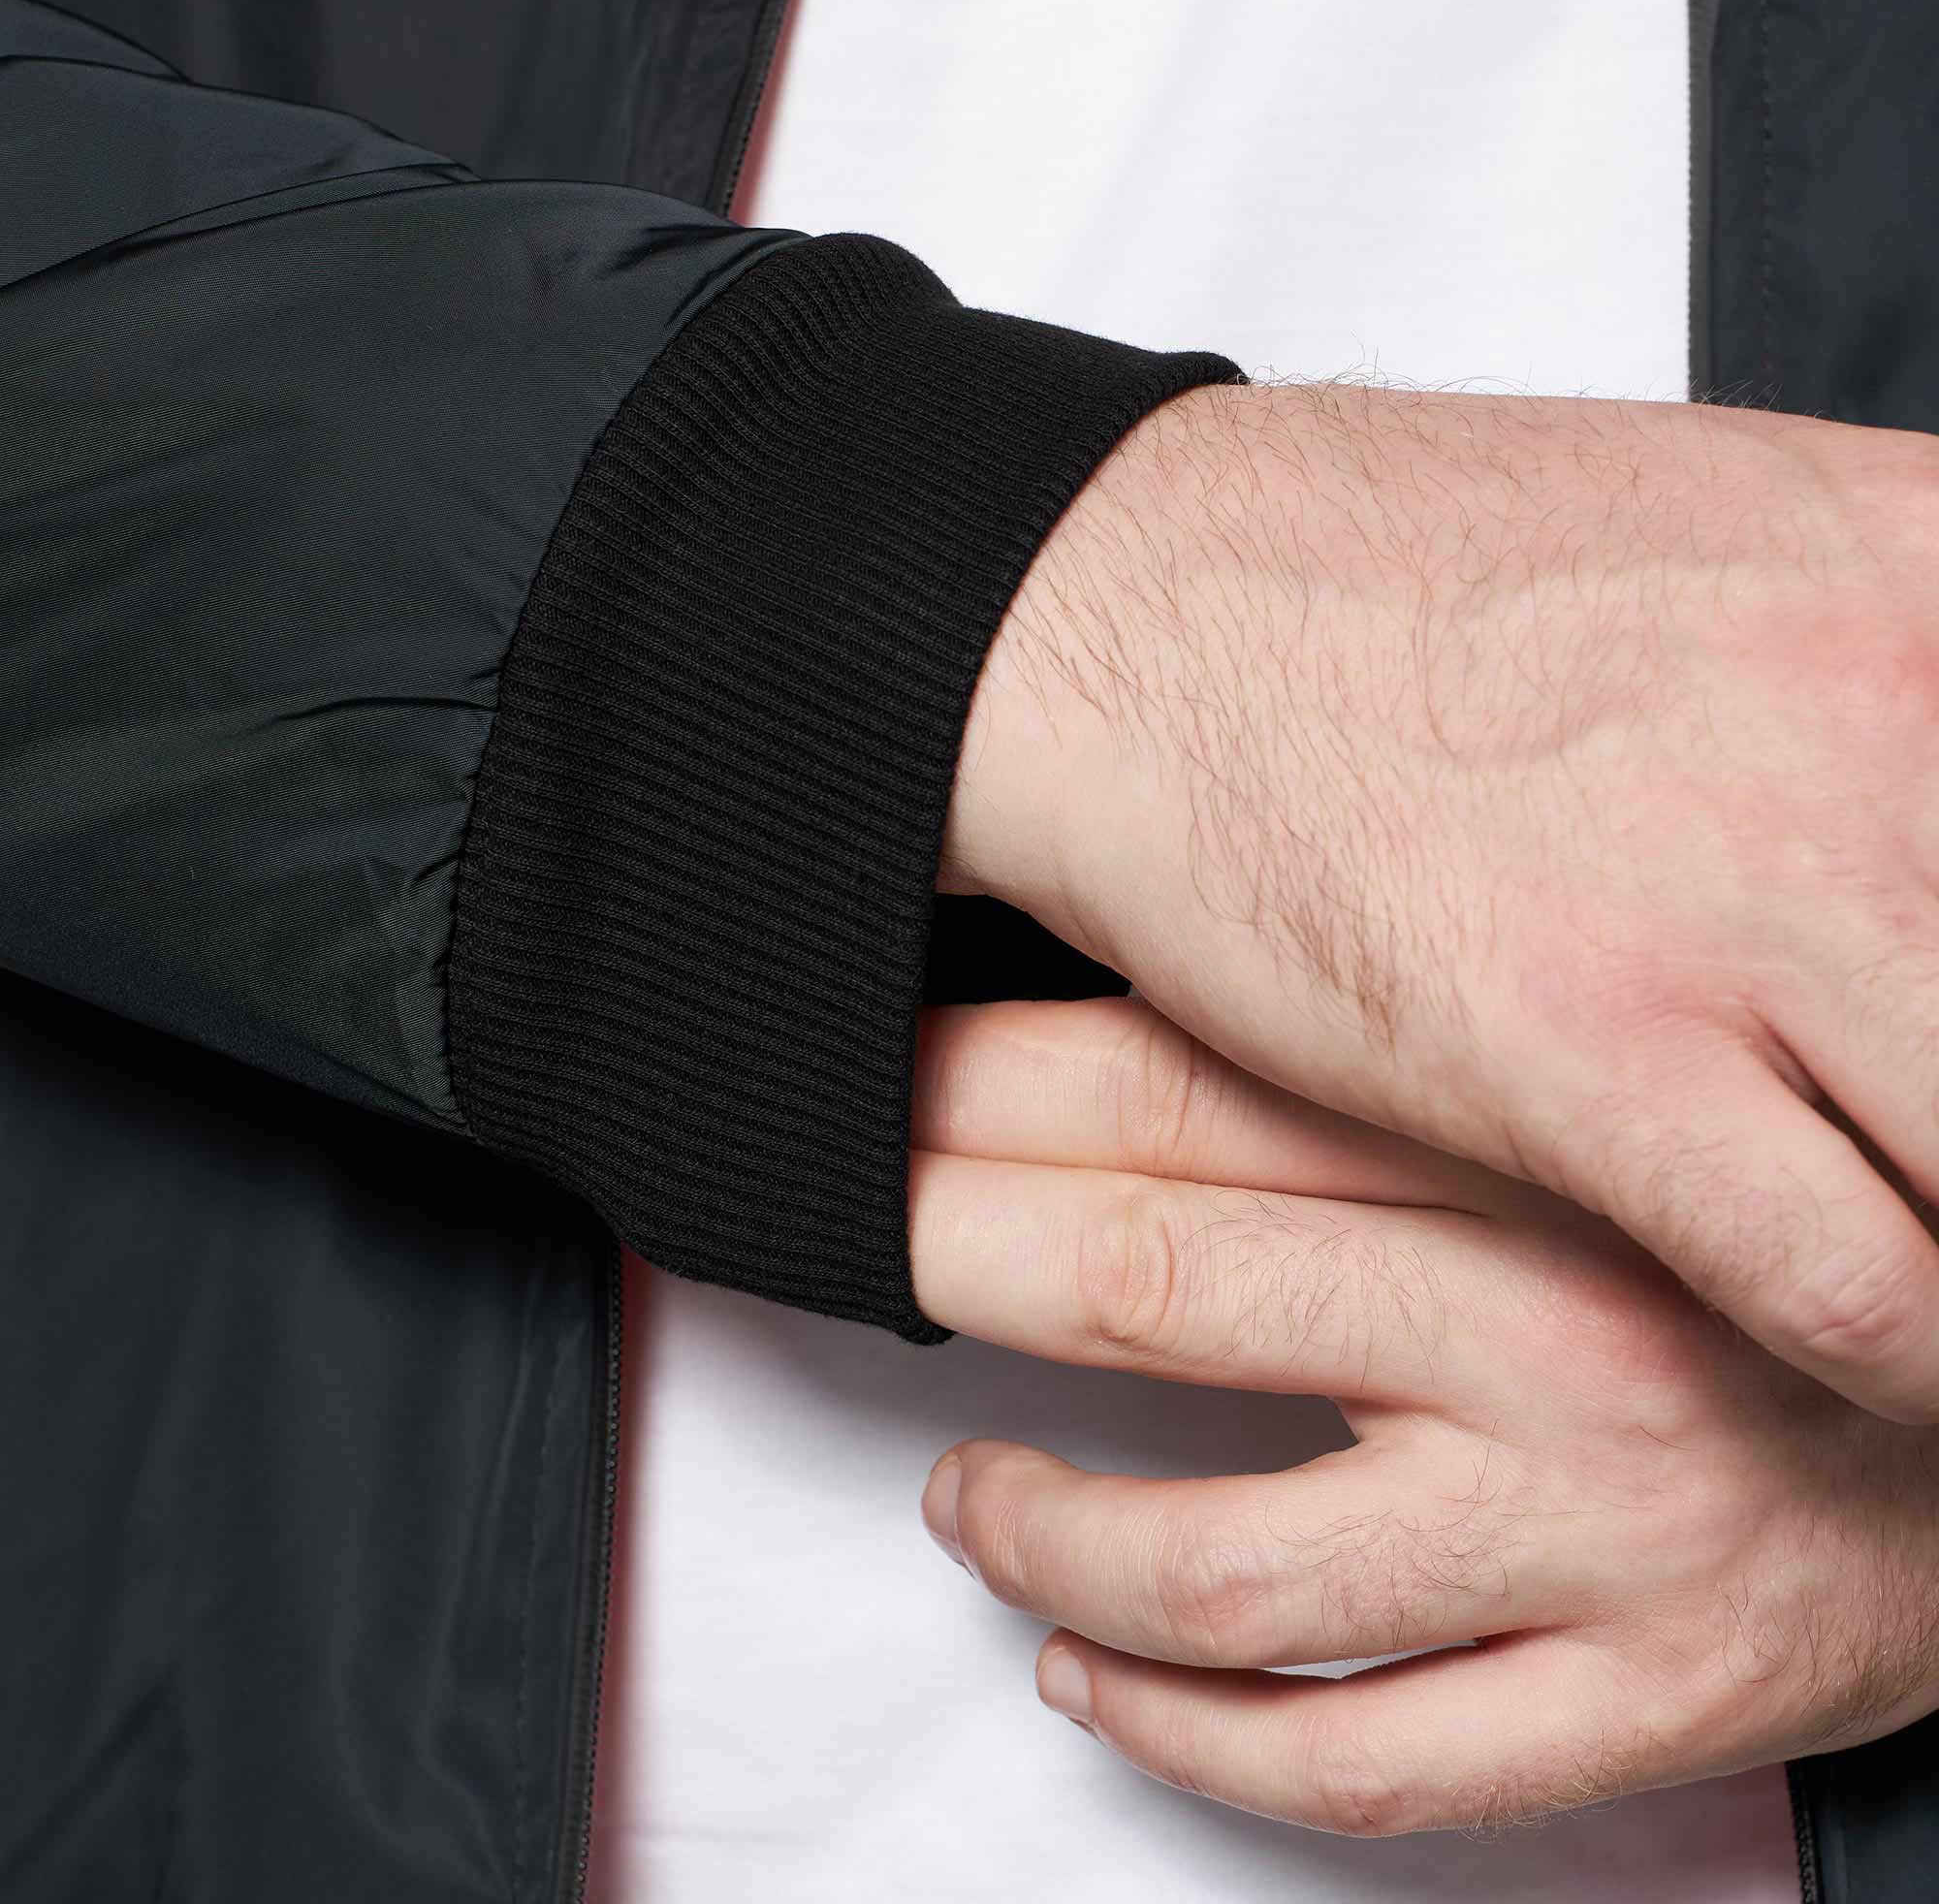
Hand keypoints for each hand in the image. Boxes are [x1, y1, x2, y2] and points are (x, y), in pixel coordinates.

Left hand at [908, 995, 1938, 1832]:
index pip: (1180, 1091)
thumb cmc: (1788, 1221)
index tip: (874, 1082)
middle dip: (957, 1259)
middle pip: (1158, 1283)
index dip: (987, 1088)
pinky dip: (1190, 1736)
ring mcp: (1595, 1532)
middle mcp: (1557, 1329)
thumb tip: (1177, 972)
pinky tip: (1090, 1681)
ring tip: (963, 1498)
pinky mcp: (1655, 1696)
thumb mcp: (1618, 1072)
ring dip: (1044, 1530)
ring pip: (1225, 1566)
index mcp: (1539, 1144)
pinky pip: (1368, 1759)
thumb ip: (1416, 1042)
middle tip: (859, 1240)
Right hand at [941, 381, 1938, 1418]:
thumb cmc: (1381, 584)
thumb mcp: (1726, 543)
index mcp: (1938, 585)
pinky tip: (1884, 1364)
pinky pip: (1854, 1286)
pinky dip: (1905, 1363)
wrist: (1130, 614)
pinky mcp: (1591, 1052)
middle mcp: (1890, 729)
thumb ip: (1905, 661)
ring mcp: (1753, 896)